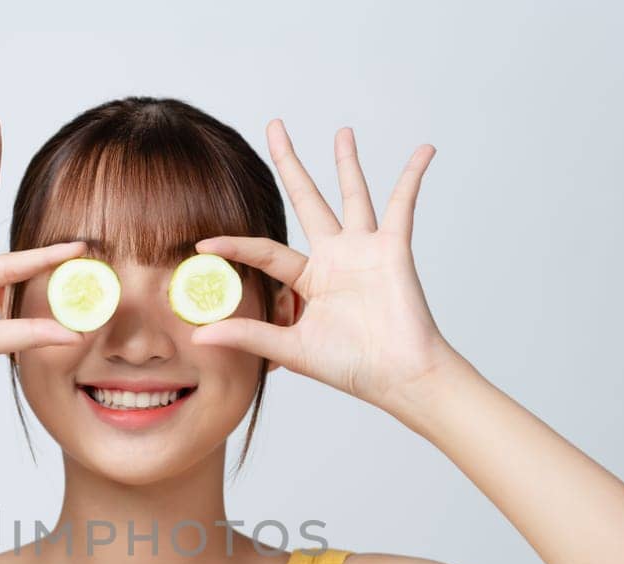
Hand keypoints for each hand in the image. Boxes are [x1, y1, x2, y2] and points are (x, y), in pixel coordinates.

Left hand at [190, 121, 465, 410]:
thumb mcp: (291, 350)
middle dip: (291, 164)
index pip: (265, 252)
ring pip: (352, 195)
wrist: (398, 377)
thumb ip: (249, 335)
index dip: (235, 246)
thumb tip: (199, 336)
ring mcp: (365, 250)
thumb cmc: (352, 368)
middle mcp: (335, 258)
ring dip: (347, 163)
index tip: (203, 242)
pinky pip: (403, 203)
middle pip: (307, 199)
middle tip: (275, 126)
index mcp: (309, 280)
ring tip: (342, 131)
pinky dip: (413, 175)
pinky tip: (424, 149)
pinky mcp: (393, 248)